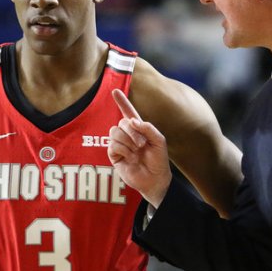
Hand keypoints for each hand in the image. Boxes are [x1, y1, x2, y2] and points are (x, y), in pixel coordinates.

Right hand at [107, 90, 171, 206]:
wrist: (155, 179)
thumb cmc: (159, 160)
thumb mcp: (159, 141)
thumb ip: (148, 128)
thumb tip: (132, 120)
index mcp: (139, 129)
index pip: (128, 112)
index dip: (122, 102)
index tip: (115, 91)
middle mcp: (127, 135)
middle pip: (121, 123)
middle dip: (132, 132)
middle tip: (142, 144)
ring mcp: (119, 145)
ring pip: (114, 132)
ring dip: (128, 142)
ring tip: (136, 152)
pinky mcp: (114, 155)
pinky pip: (112, 145)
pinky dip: (123, 150)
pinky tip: (130, 158)